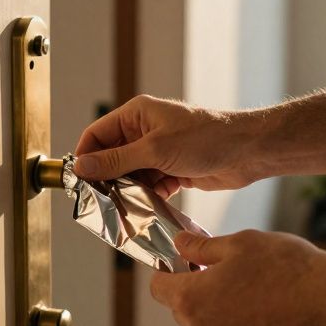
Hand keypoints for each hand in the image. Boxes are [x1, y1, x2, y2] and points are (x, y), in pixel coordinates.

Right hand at [73, 95, 268, 194]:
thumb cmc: (206, 138)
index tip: (78, 181)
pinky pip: (150, 185)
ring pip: (131, 174)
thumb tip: (83, 166)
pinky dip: (147, 197)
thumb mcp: (155, 150)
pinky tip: (146, 210)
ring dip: (127, 191)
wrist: (247, 152)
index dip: (85, 156)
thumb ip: (116, 160)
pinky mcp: (172, 169)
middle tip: (99, 201)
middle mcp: (145, 131)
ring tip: (123, 209)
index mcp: (137, 115)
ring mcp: (159, 151)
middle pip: (112, 157)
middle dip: (107, 178)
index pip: (97, 134)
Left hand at [149, 230, 325, 325]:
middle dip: (199, 291)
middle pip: (185, 310)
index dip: (170, 271)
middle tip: (228, 272)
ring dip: (224, 312)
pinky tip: (272, 313)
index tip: (187, 262)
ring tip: (258, 292)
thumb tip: (181, 245)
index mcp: (192, 301)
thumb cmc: (286, 270)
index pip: (159, 287)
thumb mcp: (239, 243)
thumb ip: (202, 247)